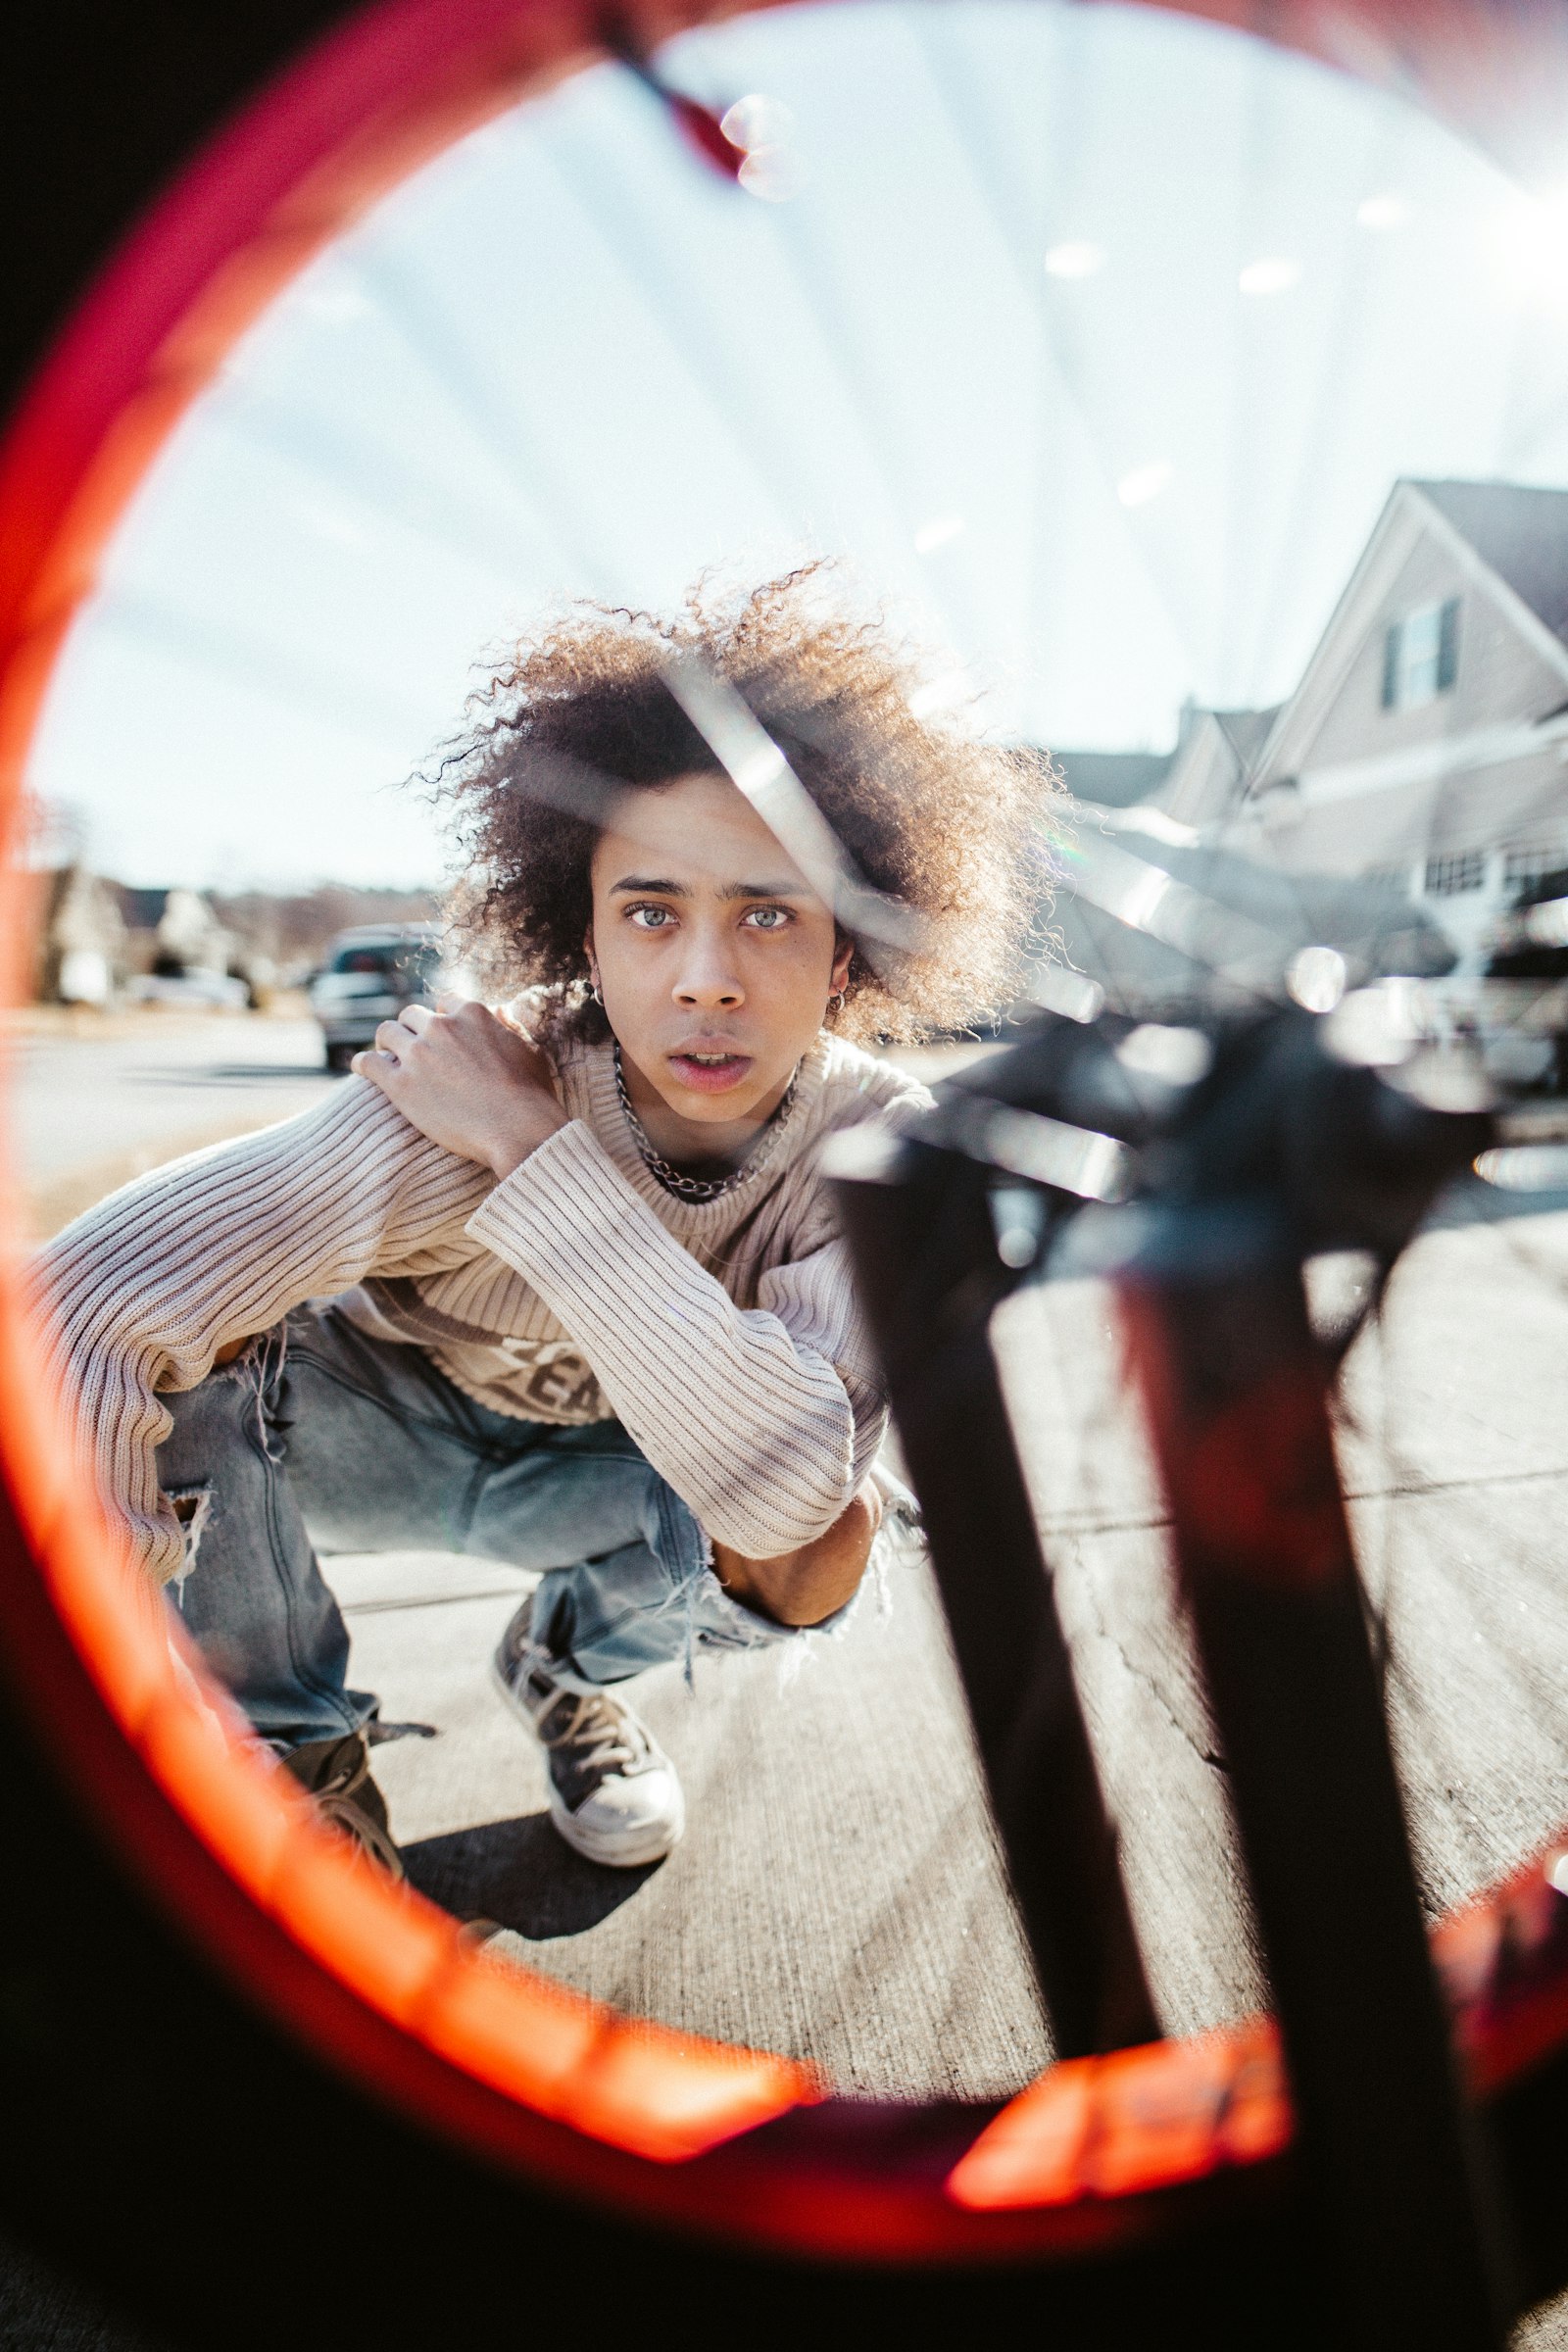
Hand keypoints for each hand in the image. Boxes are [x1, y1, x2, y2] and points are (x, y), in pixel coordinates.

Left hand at [352, 1000, 566, 1177]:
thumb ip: (510, 1026)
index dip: (441, 1017)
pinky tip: (363, 1068)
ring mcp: (419, 1054)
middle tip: (410, 1046)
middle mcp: (442, 1027)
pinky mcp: (401, 1084)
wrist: (518, 1131)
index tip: (440, 1032)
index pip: (444, 1001)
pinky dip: (363, 1063)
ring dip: (387, 1042)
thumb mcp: (530, 1050)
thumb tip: (501, 1010)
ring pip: (387, 1032)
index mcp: (473, 1013)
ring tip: (387, 1055)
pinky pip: (369, 1063)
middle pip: (412, 1014)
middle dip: (411, 1028)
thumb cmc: (531, 1096)